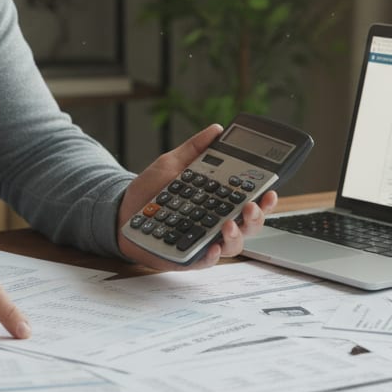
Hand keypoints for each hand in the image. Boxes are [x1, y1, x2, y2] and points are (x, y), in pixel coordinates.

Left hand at [117, 124, 278, 270]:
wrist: (120, 212)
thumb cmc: (150, 191)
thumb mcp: (173, 164)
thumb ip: (195, 149)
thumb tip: (216, 129)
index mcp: (218, 201)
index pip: (249, 201)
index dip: (265, 198)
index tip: (271, 189)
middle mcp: (216, 223)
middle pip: (249, 225)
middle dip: (256, 216)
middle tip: (251, 205)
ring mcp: (204, 241)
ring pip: (233, 246)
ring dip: (237, 235)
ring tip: (229, 224)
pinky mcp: (188, 257)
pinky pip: (206, 261)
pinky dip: (212, 256)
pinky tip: (213, 247)